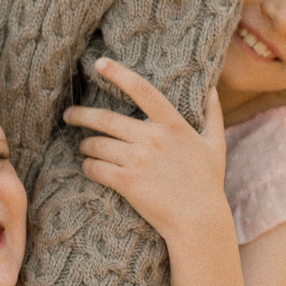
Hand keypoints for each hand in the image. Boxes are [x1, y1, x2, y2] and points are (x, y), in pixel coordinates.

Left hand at [63, 57, 225, 238]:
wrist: (199, 221)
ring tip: (83, 146)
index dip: (119, 74)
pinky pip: (95, 168)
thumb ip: (213, 114)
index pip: (142, 90)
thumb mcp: (216, 146)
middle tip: (69, 114)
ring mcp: (138, 160)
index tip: (100, 64)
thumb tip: (211, 88)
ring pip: (97, 144)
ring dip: (85, 145)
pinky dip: (88, 166)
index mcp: (173, 125)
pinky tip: (89, 167)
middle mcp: (153, 138)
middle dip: (81, 115)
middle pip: (106, 119)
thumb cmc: (208, 184)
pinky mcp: (127, 182)